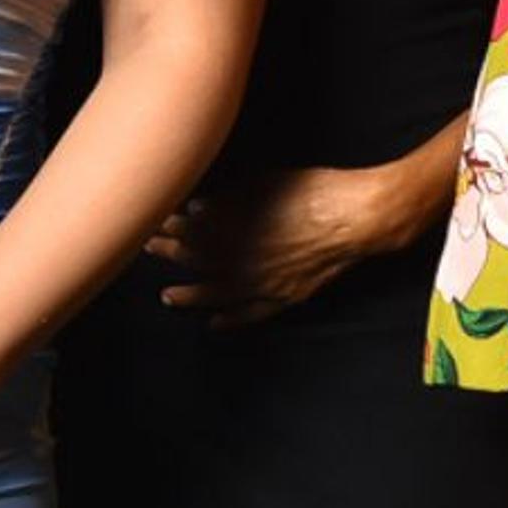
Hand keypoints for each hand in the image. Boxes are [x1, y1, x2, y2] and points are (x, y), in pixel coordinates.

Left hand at [148, 163, 427, 326]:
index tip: (153, 220)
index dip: (169, 226)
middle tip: (150, 250)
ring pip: (215, 295)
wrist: (357, 217)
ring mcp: (261, 283)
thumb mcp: (266, 182)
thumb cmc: (314, 191)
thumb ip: (228, 198)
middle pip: (196, 260)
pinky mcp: (284, 297)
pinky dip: (230, 321)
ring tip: (168, 296)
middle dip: (171, 254)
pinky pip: (250, 315)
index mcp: (232, 227)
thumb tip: (198, 208)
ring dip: (189, 296)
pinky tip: (214, 326)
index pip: (189, 230)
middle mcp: (240, 260)